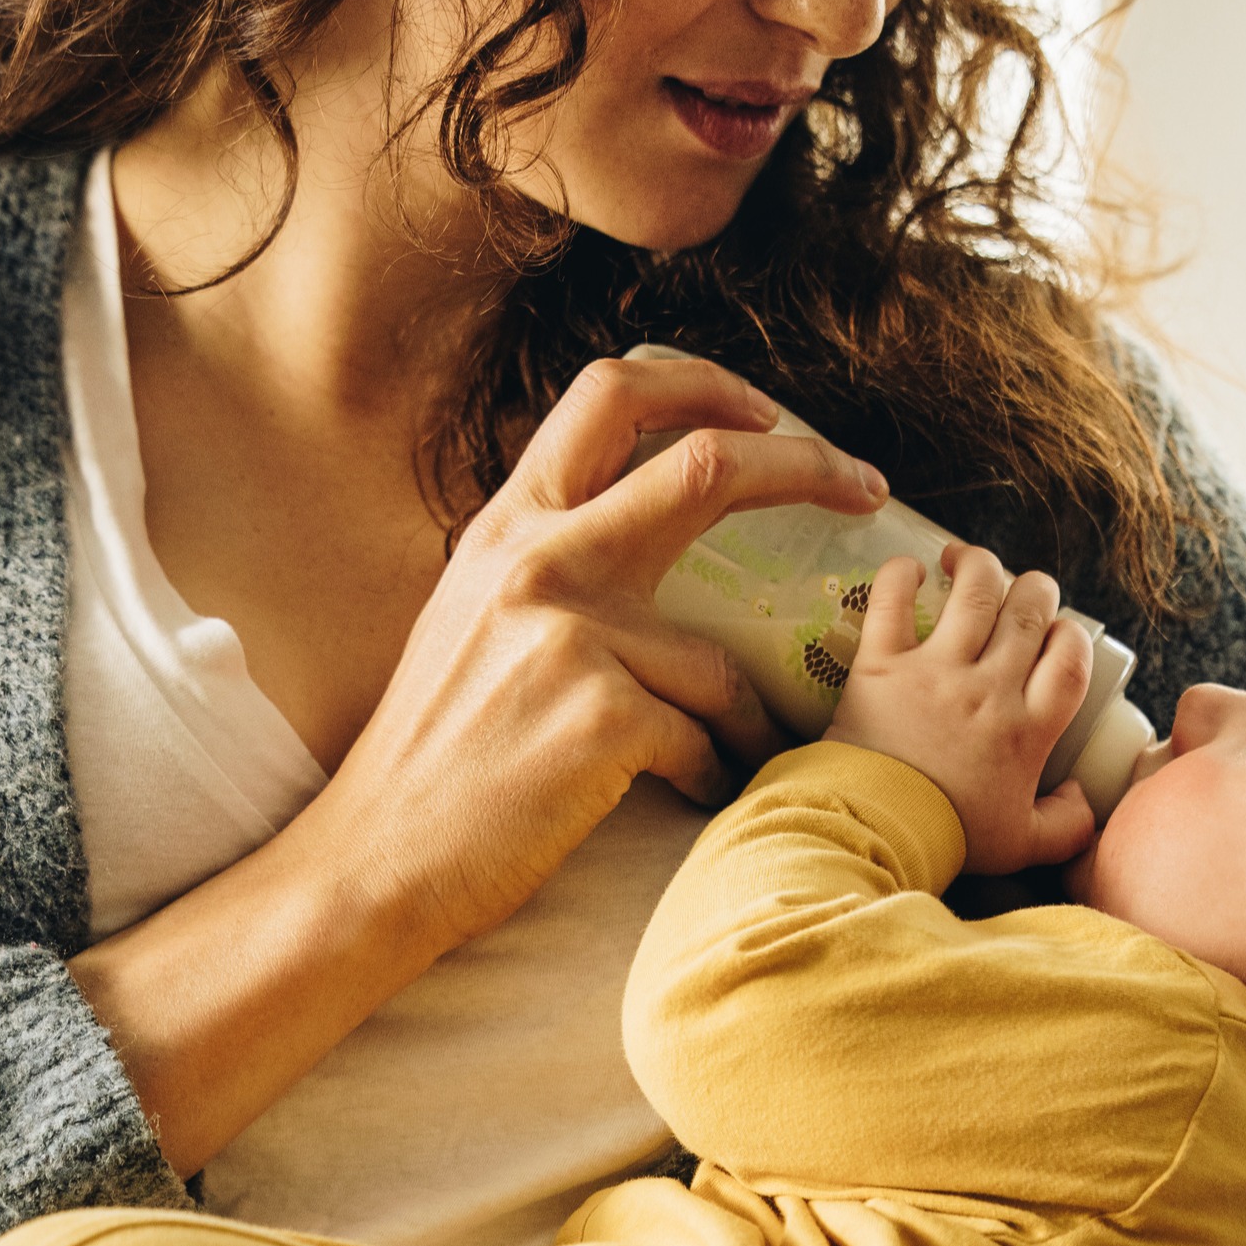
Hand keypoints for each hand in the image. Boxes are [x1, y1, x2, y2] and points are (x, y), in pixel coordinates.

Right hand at [69, 353, 887, 1174]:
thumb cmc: (434, 758)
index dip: (708, 385)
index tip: (772, 414)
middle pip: (707, 464)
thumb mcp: (471, 621)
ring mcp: (568, 635)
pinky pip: (705, 741)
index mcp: (508, 524)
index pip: (613, 395)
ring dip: (752, 719)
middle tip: (869, 490)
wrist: (376, 860)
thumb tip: (641, 537)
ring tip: (749, 758)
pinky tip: (695, 800)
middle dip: (808, 467)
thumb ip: (547, 565)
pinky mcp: (600, 717)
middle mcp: (538, 558)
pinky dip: (715, 777)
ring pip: (721, 661)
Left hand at [824, 544, 1095, 873]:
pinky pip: (893, 602)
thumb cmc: (948, 838)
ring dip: (978, 564)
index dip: (1071, 635)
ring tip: (966, 559)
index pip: (1070, 658)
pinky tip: (910, 568)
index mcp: (1028, 728)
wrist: (876, 833)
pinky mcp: (881, 665)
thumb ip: (1066, 826)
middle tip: (1023, 590)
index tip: (1059, 635)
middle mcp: (990, 689)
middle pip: (1029, 612)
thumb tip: (1082, 796)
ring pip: (974, 592)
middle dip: (1035, 588)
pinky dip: (900, 575)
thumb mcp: (1022, 845)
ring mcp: (936, 672)